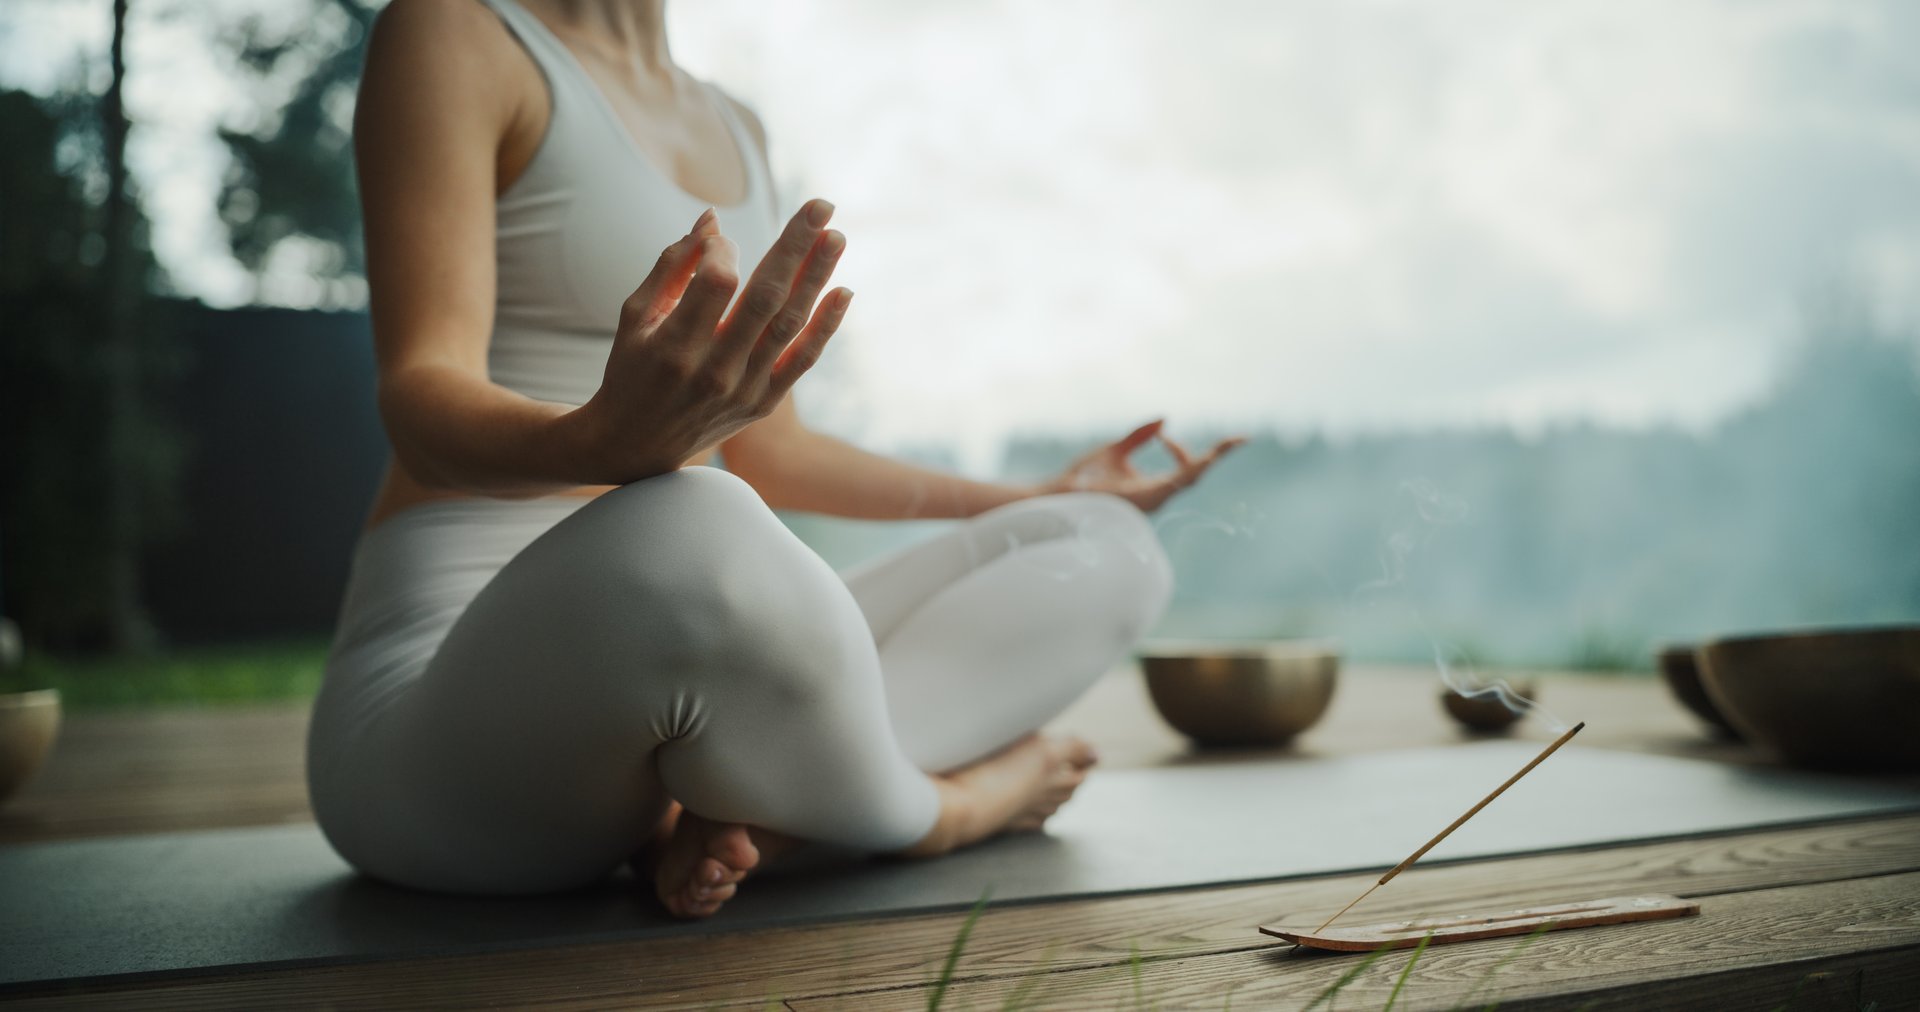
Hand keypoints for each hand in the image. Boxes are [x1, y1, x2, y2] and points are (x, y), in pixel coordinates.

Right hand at [568, 199, 853, 482]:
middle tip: (821, 205)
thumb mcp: (636, 315)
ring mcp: (744, 390)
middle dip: (795, 246)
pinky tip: (843, 291)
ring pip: (790, 324)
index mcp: (675, 346)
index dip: (724, 251)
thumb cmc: (632, 368)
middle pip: (765, 296)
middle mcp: (714, 370)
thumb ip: (672, 265)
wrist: (638, 445)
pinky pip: (802, 360)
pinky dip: (825, 326)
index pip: (718, 284)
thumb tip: (712, 219)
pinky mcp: (763, 403)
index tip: (719, 238)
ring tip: (836, 236)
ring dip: (817, 277)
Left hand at [1044, 419, 1244, 512]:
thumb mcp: (1115, 450)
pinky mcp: (1145, 500)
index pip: (1183, 469)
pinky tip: (1205, 457)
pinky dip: (1191, 468)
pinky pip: (1175, 484)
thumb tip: (1165, 419)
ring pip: (1191, 479)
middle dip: (1220, 455)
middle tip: (1243, 437)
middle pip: (1196, 474)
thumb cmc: (1082, 477)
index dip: (1182, 450)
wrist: (1059, 494)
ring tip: (1232, 442)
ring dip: (1211, 459)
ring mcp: (1152, 500)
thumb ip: (1140, 436)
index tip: (1164, 435)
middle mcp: (1156, 496)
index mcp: (1151, 487)